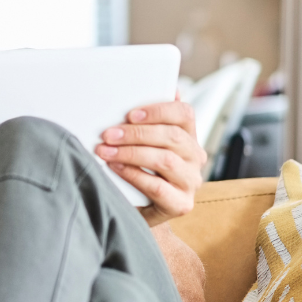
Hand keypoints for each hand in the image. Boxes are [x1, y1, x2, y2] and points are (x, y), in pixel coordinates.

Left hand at [95, 100, 205, 226]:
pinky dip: (133, 174)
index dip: (159, 110)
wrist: (139, 209)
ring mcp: (190, 182)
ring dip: (131, 153)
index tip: (130, 114)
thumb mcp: (144, 144)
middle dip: (136, 134)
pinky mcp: (181, 204)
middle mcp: (195, 158)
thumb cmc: (140, 171)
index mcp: (189, 137)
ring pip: (165, 160)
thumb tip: (139, 92)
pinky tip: (115, 168)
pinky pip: (157, 186)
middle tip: (108, 135)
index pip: (185, 114)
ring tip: (106, 151)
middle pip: (173, 137)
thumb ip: (145, 122)